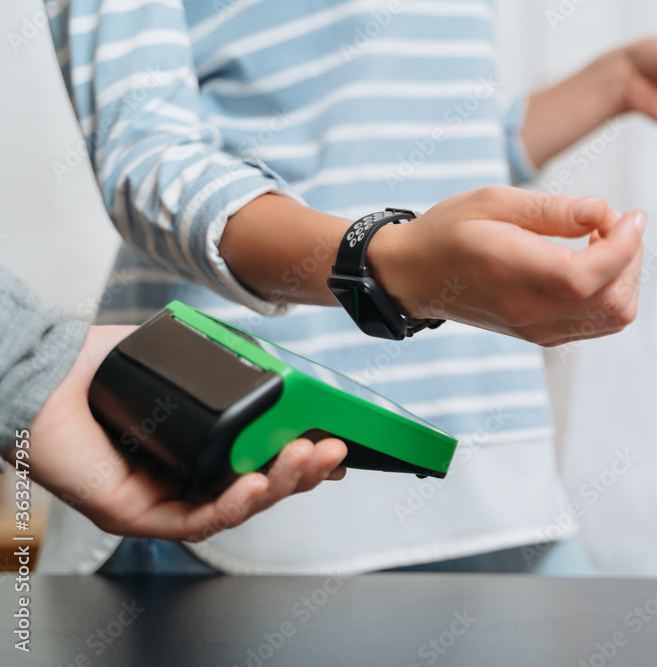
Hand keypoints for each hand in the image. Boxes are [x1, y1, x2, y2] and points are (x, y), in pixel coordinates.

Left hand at [13, 325, 347, 541]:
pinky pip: (194, 522)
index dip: (300, 458)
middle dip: (302, 473)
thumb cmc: (101, 366)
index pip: (261, 460)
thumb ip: (228, 364)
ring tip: (306, 460)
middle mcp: (183, 477)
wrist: (45, 373)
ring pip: (235, 509)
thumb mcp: (184, 360)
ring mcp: (162, 499)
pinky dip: (231, 505)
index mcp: (199, 446)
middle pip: (258, 489)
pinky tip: (255, 483)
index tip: (334, 442)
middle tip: (332, 450)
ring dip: (278, 487)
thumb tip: (276, 362)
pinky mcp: (136, 515)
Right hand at [370, 186, 645, 346]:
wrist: (417, 274)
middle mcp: (528, 311)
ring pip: (615, 316)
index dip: (624, 246)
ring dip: (625, 275)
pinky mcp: (544, 335)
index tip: (631, 216)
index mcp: (512, 272)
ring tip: (601, 241)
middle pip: (613, 300)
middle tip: (610, 221)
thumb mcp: (494, 201)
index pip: (588, 276)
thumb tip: (602, 212)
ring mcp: (538, 330)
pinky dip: (612, 292)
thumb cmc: (450, 231)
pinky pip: (600, 323)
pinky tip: (592, 262)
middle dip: (630, 255)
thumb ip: (552, 209)